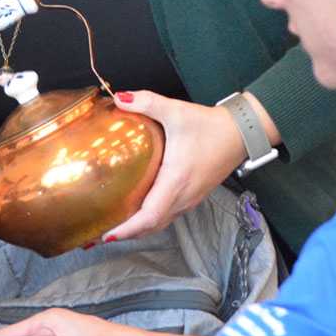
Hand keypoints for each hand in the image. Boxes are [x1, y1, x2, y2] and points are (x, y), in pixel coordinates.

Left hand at [99, 91, 249, 240]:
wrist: (241, 134)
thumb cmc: (210, 126)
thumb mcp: (176, 111)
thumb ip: (147, 102)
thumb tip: (119, 98)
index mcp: (176, 181)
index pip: (150, 216)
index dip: (127, 229)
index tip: (105, 235)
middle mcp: (182, 197)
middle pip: (150, 227)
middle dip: (123, 234)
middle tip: (95, 237)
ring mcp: (188, 199)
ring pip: (158, 223)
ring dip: (135, 230)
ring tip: (109, 228)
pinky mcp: (191, 196)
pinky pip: (166, 216)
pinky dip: (147, 221)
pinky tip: (132, 212)